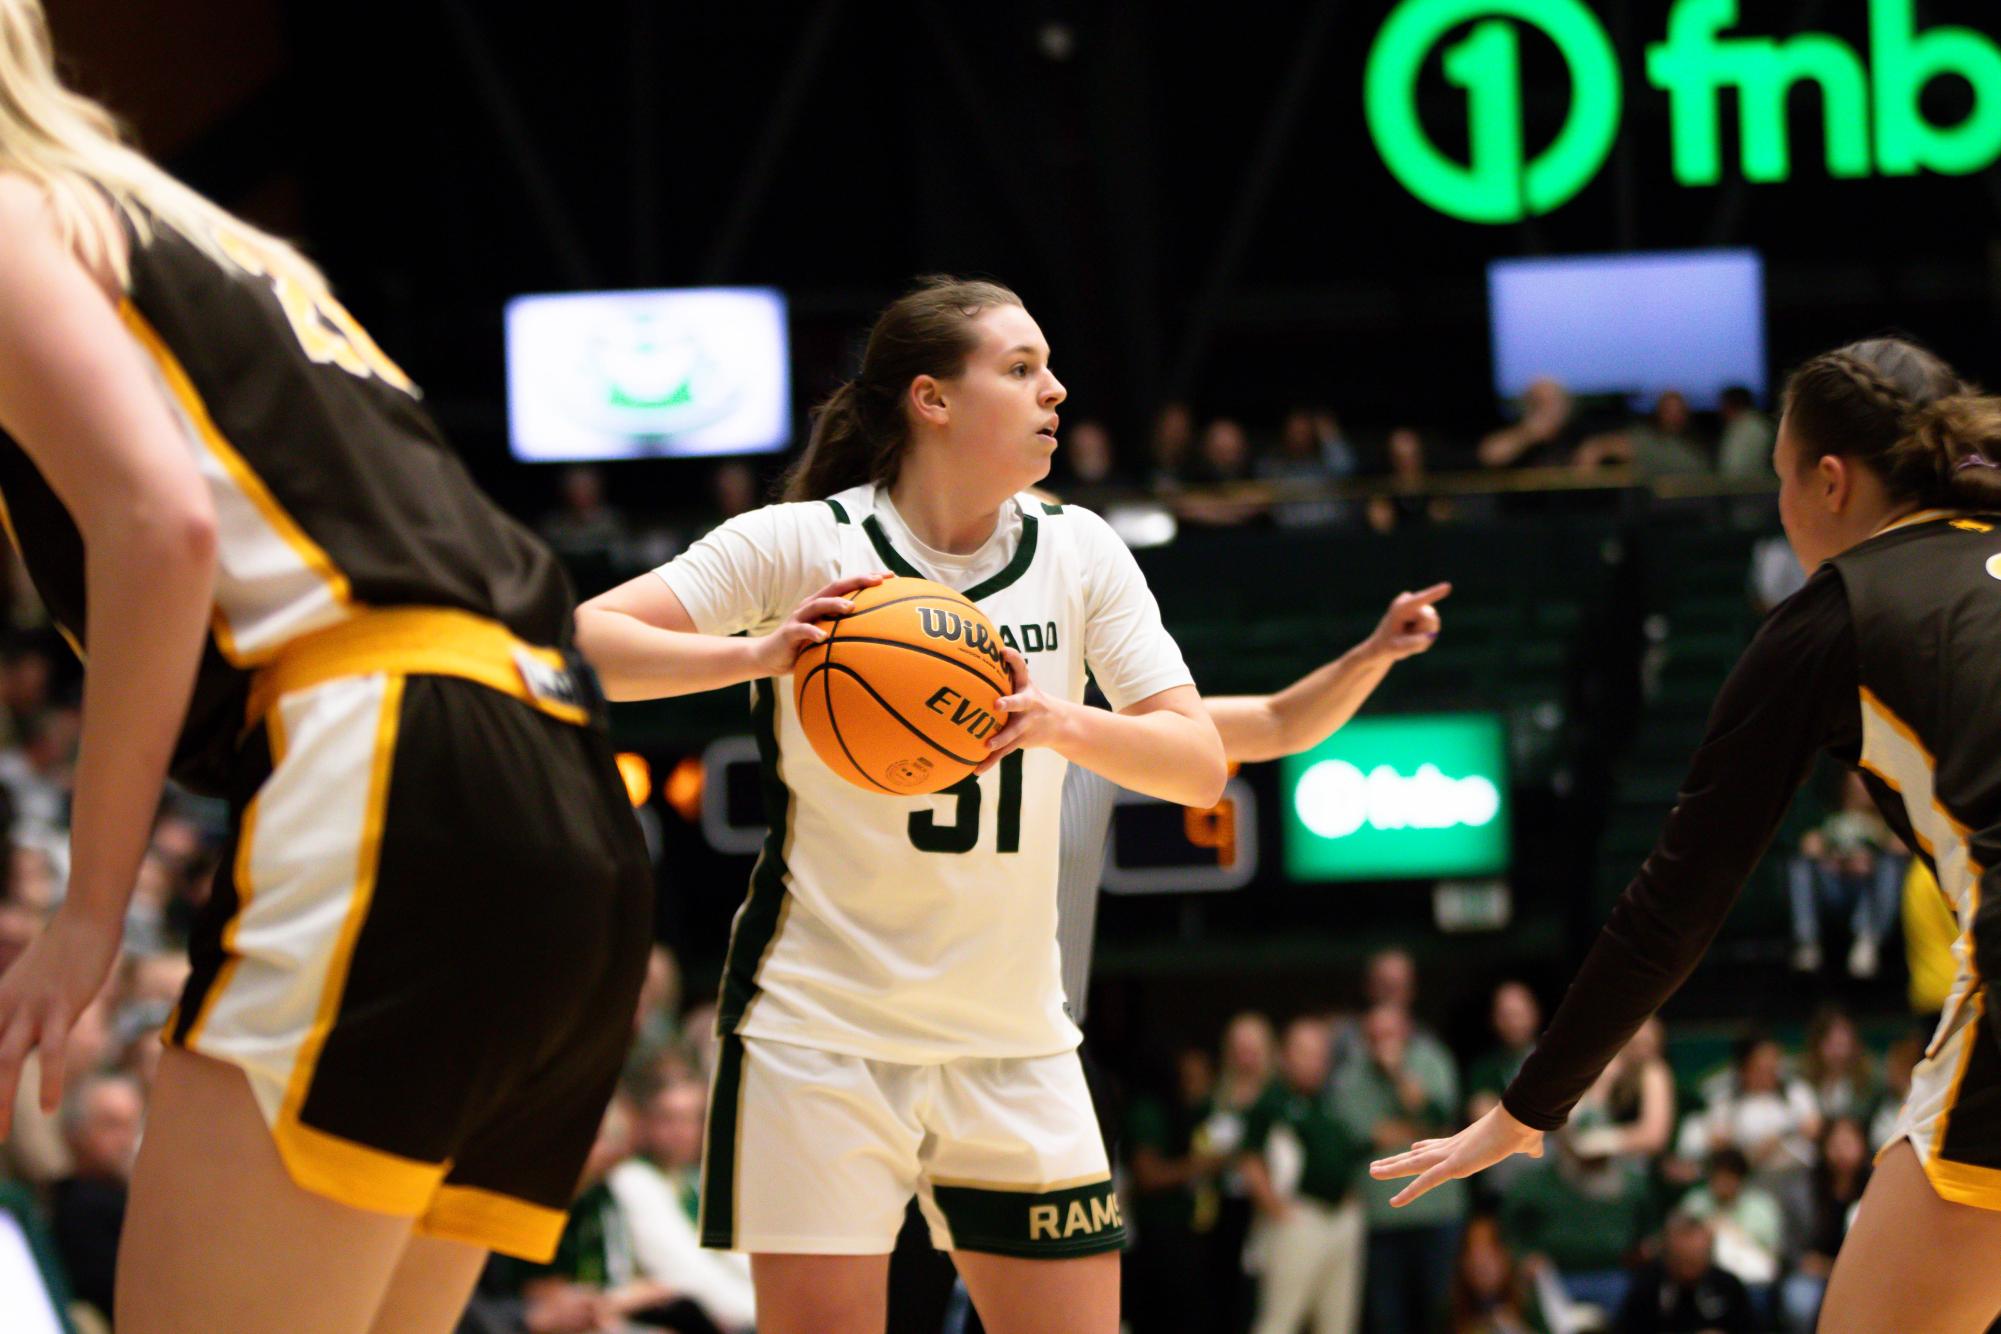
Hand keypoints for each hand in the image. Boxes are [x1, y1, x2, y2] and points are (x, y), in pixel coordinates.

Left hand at [0, 908, 120, 1136]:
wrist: (86, 917)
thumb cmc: (66, 950)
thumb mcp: (35, 986)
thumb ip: (24, 1017)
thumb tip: (26, 1047)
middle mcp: (6, 1009)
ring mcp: (32, 1009)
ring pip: (6, 1062)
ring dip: (0, 1101)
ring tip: (0, 1137)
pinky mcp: (62, 1007)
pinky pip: (53, 1050)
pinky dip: (48, 1080)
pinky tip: (47, 1108)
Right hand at [745, 573, 886, 676]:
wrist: (769, 656)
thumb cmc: (804, 647)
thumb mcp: (829, 638)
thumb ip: (848, 634)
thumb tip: (881, 639)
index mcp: (824, 603)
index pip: (849, 586)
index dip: (868, 578)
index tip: (892, 576)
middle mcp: (812, 604)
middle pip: (836, 587)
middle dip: (857, 581)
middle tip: (878, 580)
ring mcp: (799, 617)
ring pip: (818, 604)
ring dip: (835, 604)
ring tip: (851, 607)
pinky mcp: (789, 632)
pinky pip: (801, 630)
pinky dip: (812, 633)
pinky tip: (823, 638)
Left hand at [977, 646, 1072, 772]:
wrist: (1060, 723)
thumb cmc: (1030, 698)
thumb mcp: (1023, 683)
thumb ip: (1004, 670)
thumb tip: (974, 652)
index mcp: (1025, 687)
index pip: (1021, 668)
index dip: (1013, 659)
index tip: (1002, 651)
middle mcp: (1028, 703)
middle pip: (1020, 702)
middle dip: (1009, 703)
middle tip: (996, 704)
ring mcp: (1027, 723)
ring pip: (1013, 732)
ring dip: (1001, 738)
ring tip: (987, 745)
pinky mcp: (1022, 740)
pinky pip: (1004, 752)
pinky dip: (990, 762)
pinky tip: (976, 770)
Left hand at [1364, 584, 1449, 661]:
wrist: (1382, 645)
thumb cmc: (1388, 646)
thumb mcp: (1397, 649)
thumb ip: (1413, 643)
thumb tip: (1430, 636)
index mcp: (1400, 608)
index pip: (1420, 600)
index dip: (1434, 593)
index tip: (1447, 587)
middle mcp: (1409, 601)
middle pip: (1430, 620)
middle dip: (1423, 633)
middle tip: (1406, 637)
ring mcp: (1416, 604)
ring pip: (1433, 624)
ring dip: (1423, 635)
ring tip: (1408, 637)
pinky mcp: (1423, 609)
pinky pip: (1433, 626)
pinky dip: (1425, 635)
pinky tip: (1413, 635)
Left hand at [1368, 1102, 1543, 1207]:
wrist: (1521, 1119)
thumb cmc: (1524, 1128)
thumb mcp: (1525, 1142)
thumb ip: (1528, 1147)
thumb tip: (1536, 1149)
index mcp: (1466, 1144)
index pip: (1438, 1147)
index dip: (1424, 1149)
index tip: (1412, 1149)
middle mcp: (1453, 1148)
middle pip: (1419, 1156)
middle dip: (1397, 1161)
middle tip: (1377, 1164)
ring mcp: (1451, 1156)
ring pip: (1414, 1167)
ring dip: (1391, 1169)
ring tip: (1370, 1171)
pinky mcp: (1454, 1165)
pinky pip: (1426, 1182)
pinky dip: (1410, 1192)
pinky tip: (1395, 1201)